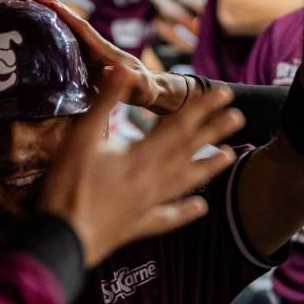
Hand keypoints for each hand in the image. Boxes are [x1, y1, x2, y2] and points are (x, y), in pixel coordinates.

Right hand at [32, 0, 167, 111]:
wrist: (151, 90)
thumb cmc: (146, 89)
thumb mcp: (141, 86)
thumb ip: (130, 79)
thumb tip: (110, 70)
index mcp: (105, 51)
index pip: (82, 28)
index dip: (65, 14)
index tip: (46, 0)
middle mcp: (97, 48)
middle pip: (72, 25)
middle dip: (54, 10)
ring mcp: (93, 55)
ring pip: (70, 35)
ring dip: (53, 22)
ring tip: (31, 12)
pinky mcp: (90, 64)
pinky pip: (70, 48)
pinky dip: (57, 39)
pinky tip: (43, 39)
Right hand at [40, 69, 243, 264]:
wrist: (65, 235)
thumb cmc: (69, 184)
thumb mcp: (82, 137)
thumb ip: (105, 102)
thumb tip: (122, 68)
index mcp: (141, 156)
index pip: (179, 126)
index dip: (202, 108)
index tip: (224, 94)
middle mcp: (152, 180)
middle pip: (188, 151)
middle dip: (213, 131)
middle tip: (238, 116)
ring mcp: (149, 205)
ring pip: (185, 182)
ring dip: (208, 168)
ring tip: (229, 156)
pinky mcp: (140, 225)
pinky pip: (168, 217)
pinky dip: (186, 211)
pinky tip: (201, 207)